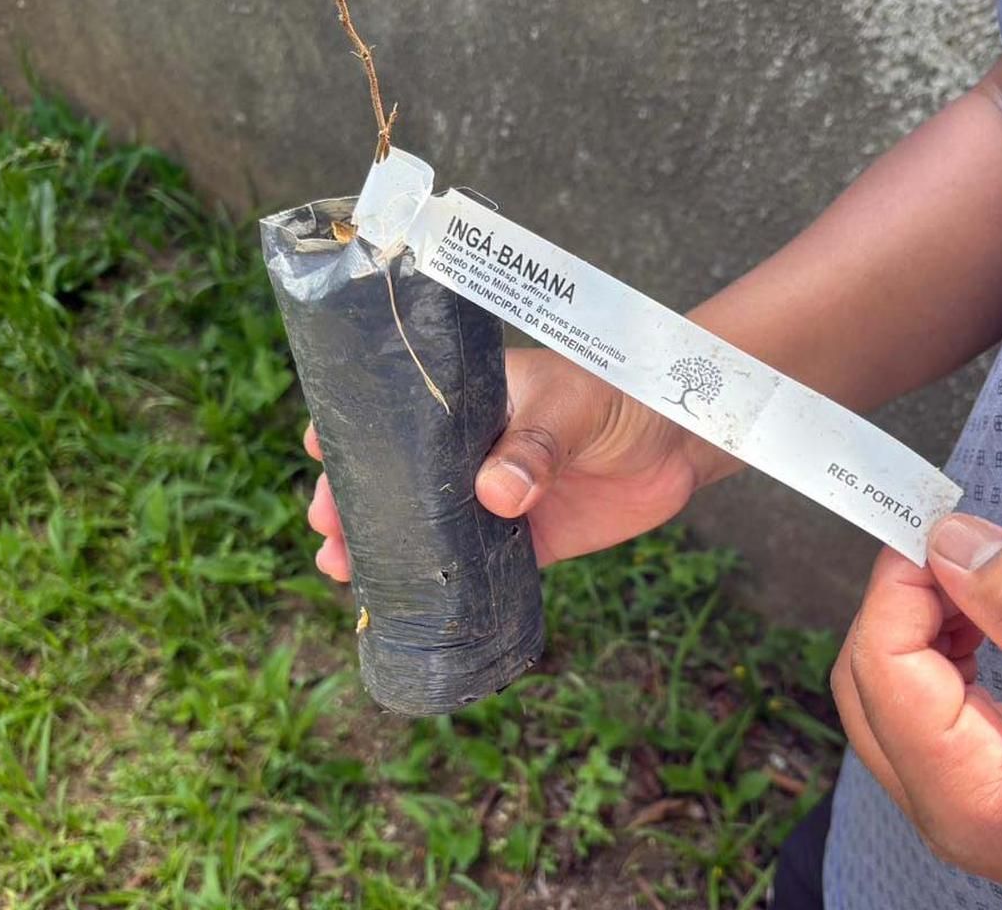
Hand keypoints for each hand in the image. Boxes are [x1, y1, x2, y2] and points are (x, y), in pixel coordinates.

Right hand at [306, 347, 719, 577]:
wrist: (683, 439)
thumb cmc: (622, 395)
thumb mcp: (573, 406)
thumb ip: (536, 446)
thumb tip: (495, 494)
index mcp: (473, 404)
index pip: (400, 414)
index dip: (355, 435)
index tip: (318, 454)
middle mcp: (474, 453)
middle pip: (400, 480)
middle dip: (356, 503)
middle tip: (325, 529)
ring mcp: (498, 499)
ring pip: (429, 530)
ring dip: (387, 551)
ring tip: (342, 570)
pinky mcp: (530, 541)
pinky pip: (480, 570)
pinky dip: (446, 589)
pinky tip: (411, 607)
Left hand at [833, 514, 1001, 909]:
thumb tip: (949, 542)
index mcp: (966, 797)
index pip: (879, 665)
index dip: (898, 584)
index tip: (936, 526)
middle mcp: (947, 810)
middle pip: (868, 679)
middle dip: (901, 601)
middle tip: (958, 544)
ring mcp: (964, 803)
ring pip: (893, 689)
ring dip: (923, 621)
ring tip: (981, 579)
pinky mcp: (990, 786)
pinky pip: (932, 705)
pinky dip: (946, 649)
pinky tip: (987, 618)